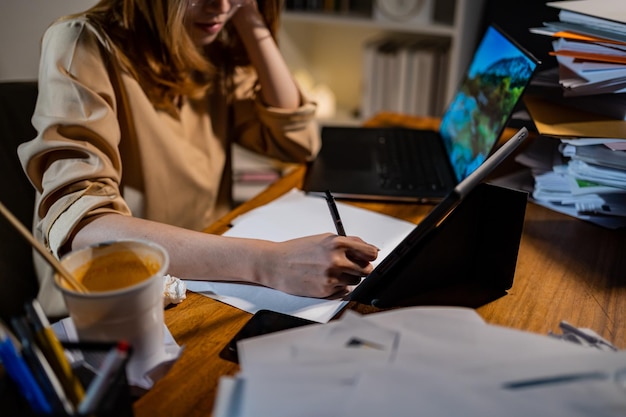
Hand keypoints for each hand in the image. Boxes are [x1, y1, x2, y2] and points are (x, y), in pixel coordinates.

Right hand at [258, 233, 378, 297]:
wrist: (275, 264)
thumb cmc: (298, 250)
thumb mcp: (324, 239)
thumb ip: (348, 242)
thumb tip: (370, 249)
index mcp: (337, 243)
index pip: (370, 252)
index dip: (371, 255)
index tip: (370, 257)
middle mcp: (336, 260)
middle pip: (366, 270)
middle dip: (361, 268)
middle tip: (350, 266)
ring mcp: (332, 277)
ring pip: (355, 281)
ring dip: (348, 278)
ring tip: (331, 271)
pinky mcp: (326, 291)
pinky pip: (343, 291)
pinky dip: (338, 287)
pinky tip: (324, 280)